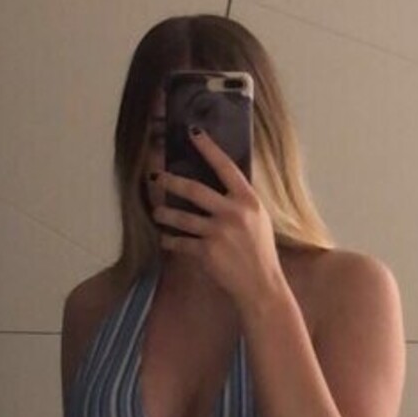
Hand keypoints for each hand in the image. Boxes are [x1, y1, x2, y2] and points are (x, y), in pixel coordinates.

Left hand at [150, 128, 283, 310]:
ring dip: (164, 214)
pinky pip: (180, 242)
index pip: (226, 167)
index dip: (208, 148)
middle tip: (156, 177)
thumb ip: (239, 201)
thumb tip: (219, 183)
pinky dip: (170, 241)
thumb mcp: (258, 219)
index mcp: (249, 200)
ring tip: (157, 212)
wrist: (261, 284)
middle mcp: (234, 213)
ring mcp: (219, 232)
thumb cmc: (260, 251)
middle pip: (194, 190)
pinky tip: (165, 239)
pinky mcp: (207, 252)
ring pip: (181, 217)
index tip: (193, 132)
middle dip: (171, 181)